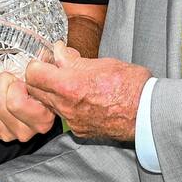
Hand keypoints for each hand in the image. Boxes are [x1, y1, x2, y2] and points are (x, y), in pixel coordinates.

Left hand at [0, 71, 55, 141]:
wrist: (27, 95)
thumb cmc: (34, 86)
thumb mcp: (39, 76)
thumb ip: (36, 73)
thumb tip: (28, 67)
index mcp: (41, 120)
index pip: (15, 103)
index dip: (14, 84)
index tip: (19, 81)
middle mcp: (24, 131)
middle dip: (0, 80)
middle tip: (7, 78)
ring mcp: (5, 133)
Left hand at [23, 41, 149, 141]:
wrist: (148, 114)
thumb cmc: (131, 86)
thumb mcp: (102, 63)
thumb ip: (74, 60)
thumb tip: (58, 52)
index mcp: (70, 85)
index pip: (33, 73)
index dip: (37, 63)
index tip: (45, 60)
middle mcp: (66, 106)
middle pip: (34, 90)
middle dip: (40, 78)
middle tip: (53, 69)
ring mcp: (72, 121)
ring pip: (48, 104)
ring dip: (52, 92)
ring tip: (69, 82)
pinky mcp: (80, 130)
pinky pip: (64, 116)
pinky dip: (66, 106)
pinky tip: (81, 98)